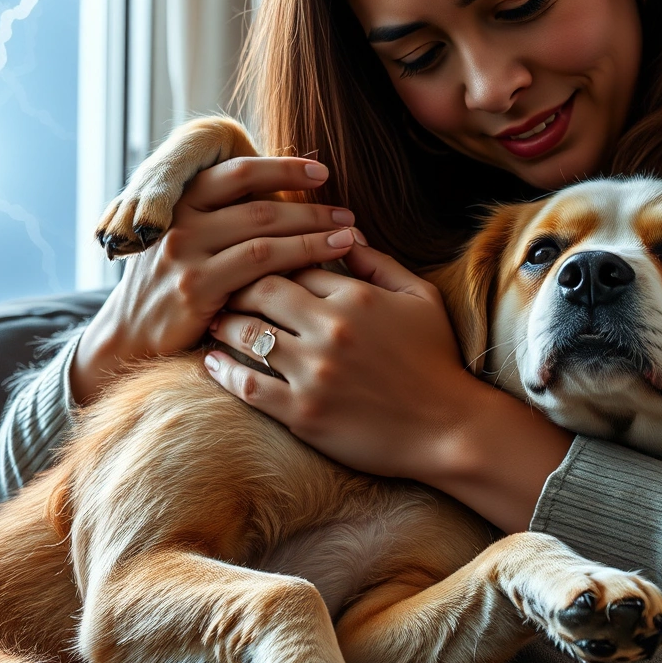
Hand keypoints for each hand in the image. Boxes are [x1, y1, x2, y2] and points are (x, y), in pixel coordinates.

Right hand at [70, 157, 360, 404]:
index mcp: (178, 201)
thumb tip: (285, 198)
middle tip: (349, 212)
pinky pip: (258, 267)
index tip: (322, 171)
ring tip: (350, 237)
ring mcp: (184, 253)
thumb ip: (222, 220)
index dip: (282, 168)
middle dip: (310, 207)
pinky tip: (324, 265)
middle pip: (258, 203)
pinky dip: (297, 261)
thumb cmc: (172, 289)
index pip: (237, 172)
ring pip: (264, 233)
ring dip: (313, 233)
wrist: (128, 339)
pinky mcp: (195, 287)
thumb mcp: (187, 244)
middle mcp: (179, 221)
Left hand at [205, 244, 572, 531]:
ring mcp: (314, 372)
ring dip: (222, 325)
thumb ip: (379, 263)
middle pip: (260, 289)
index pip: (294, 262)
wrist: (450, 428)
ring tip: (212, 321)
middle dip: (236, 285)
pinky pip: (247, 385)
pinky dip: (223, 371)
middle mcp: (331, 328)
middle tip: (220, 286)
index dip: (271, 260)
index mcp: (357, 295)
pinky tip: (212, 363)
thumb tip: (343, 234)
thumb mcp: (420, 298)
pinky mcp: (303, 413)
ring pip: (245, 334)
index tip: (252, 264)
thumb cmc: (437, 361)